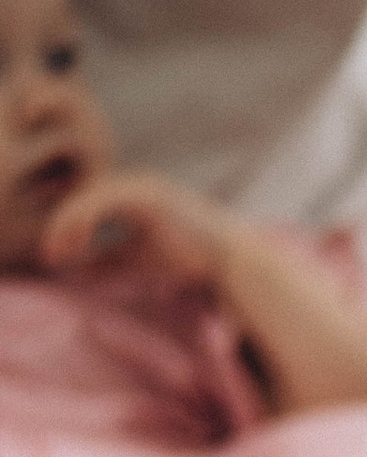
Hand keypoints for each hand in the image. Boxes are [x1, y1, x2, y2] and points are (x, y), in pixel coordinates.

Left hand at [40, 168, 233, 289]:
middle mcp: (135, 185)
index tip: (54, 258)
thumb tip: (76, 271)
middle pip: (82, 198)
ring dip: (68, 223)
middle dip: (61, 227)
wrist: (226, 259)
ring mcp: (142, 185)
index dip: (67, 230)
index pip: (87, 207)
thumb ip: (108, 260)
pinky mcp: (147, 193)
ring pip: (88, 197)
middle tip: (49, 256)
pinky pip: (103, 200)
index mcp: (132, 197)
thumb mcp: (138, 261)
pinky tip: (79, 242)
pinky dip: (85, 219)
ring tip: (58, 251)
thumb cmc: (189, 261)